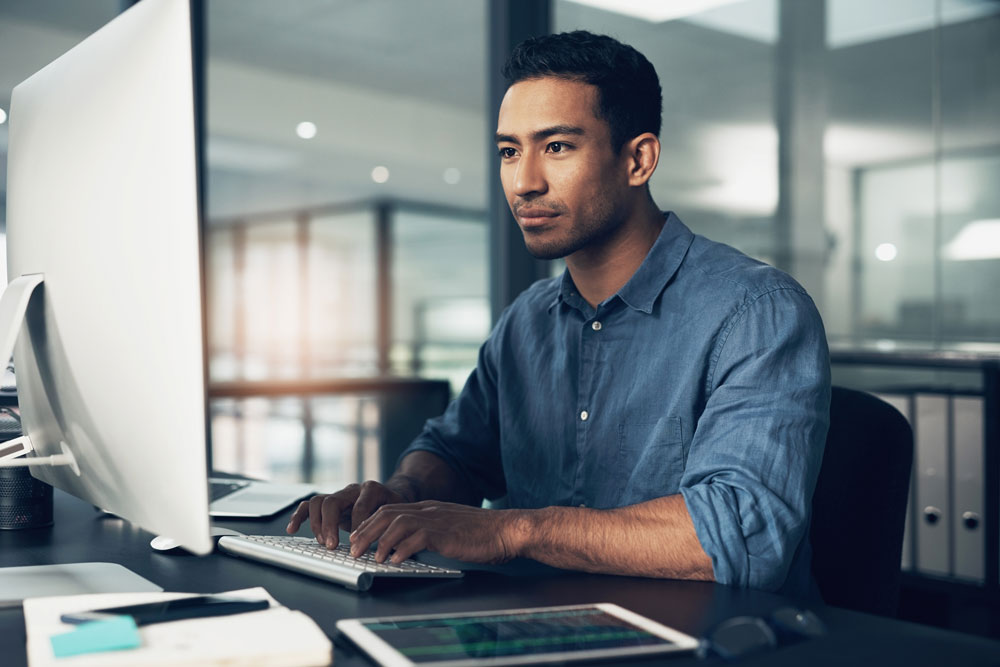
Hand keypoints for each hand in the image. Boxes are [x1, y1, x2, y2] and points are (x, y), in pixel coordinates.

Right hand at [285, 481, 406, 549]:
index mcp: (371, 490)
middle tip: (332, 546)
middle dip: (330, 525)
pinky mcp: (329, 503)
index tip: (357, 546)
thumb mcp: (396, 515)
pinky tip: (292, 529)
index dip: (357, 527)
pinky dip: (298, 516)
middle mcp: (352, 490)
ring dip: (317, 524)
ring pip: (318, 502)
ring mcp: (339, 495)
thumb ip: (390, 526)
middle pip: (332, 502)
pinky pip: (309, 506)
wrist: (390, 497)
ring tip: (322, 542)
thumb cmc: (393, 509)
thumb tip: (386, 546)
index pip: (359, 507)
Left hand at [349, 500, 523, 564]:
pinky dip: (402, 549)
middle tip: (353, 548)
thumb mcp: (450, 529)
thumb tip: (407, 548)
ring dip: (379, 541)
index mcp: (429, 509)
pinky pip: (417, 538)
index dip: (370, 524)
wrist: (506, 530)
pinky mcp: (445, 533)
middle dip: (366, 531)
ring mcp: (437, 520)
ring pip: (397, 523)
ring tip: (370, 557)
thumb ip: (429, 533)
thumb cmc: (481, 534)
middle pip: (387, 514)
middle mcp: (429, 510)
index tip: (357, 537)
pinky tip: (394, 560)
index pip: (390, 510)